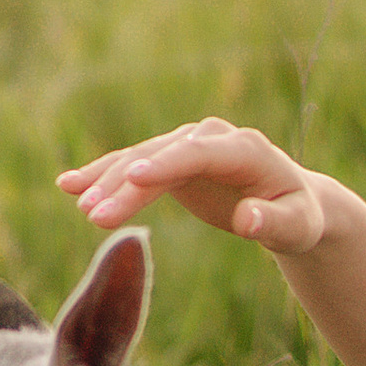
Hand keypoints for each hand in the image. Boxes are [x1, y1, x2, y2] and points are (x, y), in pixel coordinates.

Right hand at [59, 119, 328, 256]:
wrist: (290, 203)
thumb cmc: (298, 217)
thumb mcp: (296, 226)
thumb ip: (274, 223)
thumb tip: (248, 220)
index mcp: (243, 149)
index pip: (198, 153)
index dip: (165, 165)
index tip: (131, 178)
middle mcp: (211, 139)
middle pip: (161, 158)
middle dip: (126, 184)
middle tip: (94, 215)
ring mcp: (188, 146)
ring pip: (140, 160)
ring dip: (107, 181)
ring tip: (79, 205)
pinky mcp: (172, 161)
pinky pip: (133, 166)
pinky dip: (103, 175)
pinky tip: (68, 184)